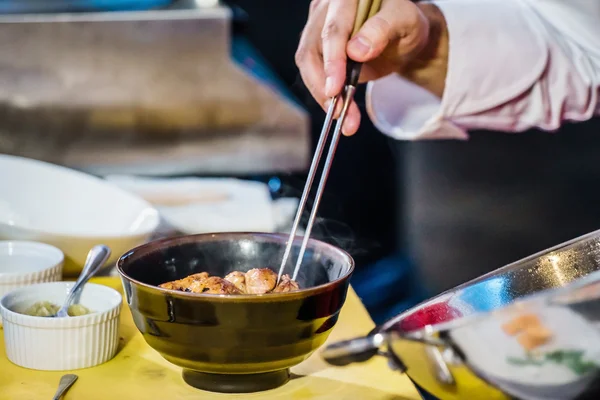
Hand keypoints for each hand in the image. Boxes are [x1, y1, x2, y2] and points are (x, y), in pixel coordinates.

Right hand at [295, 0, 447, 134]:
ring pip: (308, 65)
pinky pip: (313, 75)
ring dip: (323, 96)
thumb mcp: (406, 21)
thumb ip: (383, 29)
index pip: (333, 30)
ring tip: (345, 119)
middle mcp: (327, 9)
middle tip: (339, 112)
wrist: (402, 37)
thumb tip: (356, 50)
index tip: (335, 89)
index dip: (332, 61)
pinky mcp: (317, 49)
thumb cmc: (405, 24)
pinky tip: (341, 112)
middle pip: (312, 49)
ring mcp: (318, 28)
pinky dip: (326, 97)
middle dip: (324, 85)